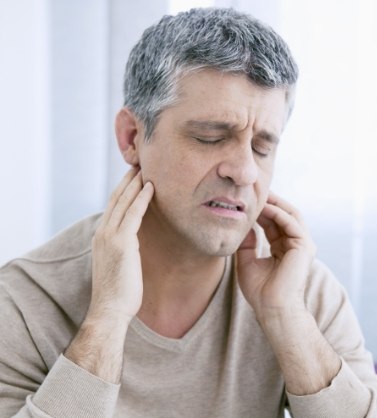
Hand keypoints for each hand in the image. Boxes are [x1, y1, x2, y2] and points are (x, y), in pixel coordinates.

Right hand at [89, 167, 153, 322]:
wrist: (109, 310)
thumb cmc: (117, 290)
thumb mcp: (117, 263)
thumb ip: (123, 246)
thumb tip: (134, 239)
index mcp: (101, 236)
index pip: (112, 206)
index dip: (122, 189)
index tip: (133, 177)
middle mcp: (103, 232)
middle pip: (116, 198)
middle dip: (127, 180)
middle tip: (138, 164)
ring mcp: (110, 236)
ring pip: (124, 202)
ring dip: (135, 184)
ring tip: (145, 169)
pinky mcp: (121, 242)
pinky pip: (133, 214)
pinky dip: (142, 199)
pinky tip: (151, 187)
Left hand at [237, 192, 315, 318]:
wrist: (272, 309)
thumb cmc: (260, 291)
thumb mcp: (246, 262)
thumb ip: (247, 243)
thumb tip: (244, 226)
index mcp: (282, 248)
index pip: (273, 222)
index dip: (260, 210)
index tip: (246, 200)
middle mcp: (294, 244)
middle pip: (282, 215)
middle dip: (269, 202)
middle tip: (253, 190)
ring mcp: (302, 244)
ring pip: (289, 215)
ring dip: (274, 203)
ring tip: (258, 194)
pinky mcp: (304, 246)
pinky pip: (291, 223)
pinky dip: (278, 213)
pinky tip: (264, 207)